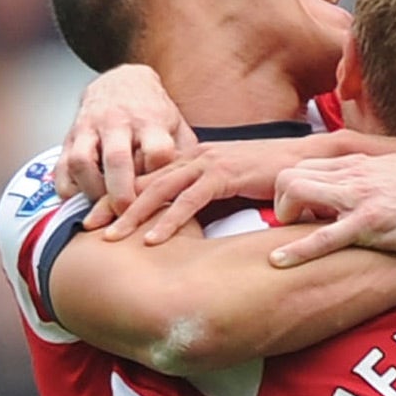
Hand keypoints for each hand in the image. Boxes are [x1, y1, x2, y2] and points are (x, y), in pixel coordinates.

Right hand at [57, 64, 196, 226]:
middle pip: (117, 159)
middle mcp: (117, 122)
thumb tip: (190, 188)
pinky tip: (81, 200)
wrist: (121, 82)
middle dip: (121, 193)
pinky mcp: (70, 137)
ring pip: (82, 161)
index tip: (160, 191)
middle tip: (126, 215)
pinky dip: (68, 188)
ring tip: (103, 209)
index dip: (159, 175)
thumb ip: (184, 154)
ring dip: (91, 191)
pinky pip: (61, 166)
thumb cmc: (152, 113)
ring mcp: (89, 128)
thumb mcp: (176, 125)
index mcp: (149, 120)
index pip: (157, 152)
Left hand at [103, 133, 351, 243]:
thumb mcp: (234, 184)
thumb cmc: (274, 174)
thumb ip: (211, 195)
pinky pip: (190, 201)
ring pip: (159, 190)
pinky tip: (152, 239)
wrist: (309, 158)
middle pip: (143, 181)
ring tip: (110, 239)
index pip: (149, 176)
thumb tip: (192, 220)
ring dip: (132, 215)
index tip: (97, 215)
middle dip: (112, 204)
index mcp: (195, 157)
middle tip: (86, 228)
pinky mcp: (227, 174)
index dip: (120, 195)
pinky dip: (169, 220)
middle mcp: (196, 156)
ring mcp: (210, 163)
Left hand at [270, 154, 395, 265]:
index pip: (308, 163)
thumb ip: (378, 171)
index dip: (296, 185)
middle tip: (293, 221)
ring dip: (285, 213)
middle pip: (291, 173)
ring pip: (297, 191)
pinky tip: (279, 261)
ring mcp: (358, 198)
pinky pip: (323, 237)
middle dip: (281, 199)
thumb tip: (368, 175)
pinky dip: (297, 250)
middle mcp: (353, 175)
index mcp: (360, 163)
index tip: (302, 207)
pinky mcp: (368, 224)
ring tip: (291, 233)